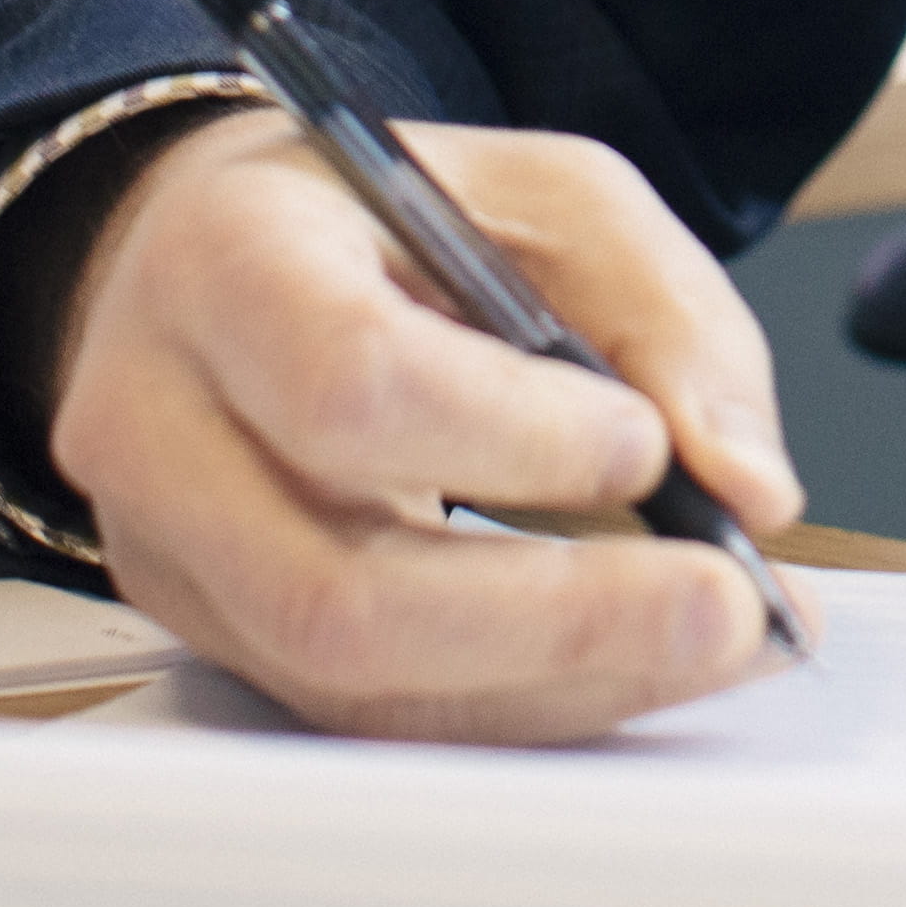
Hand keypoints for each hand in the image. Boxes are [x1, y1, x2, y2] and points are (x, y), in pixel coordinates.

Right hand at [41, 106, 814, 740]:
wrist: (225, 264)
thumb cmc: (390, 222)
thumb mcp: (547, 193)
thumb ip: (663, 311)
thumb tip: (747, 482)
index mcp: (226, 263)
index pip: (346, 383)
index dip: (508, 436)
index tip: (643, 444)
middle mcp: (158, 428)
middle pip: (335, 592)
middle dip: (561, 622)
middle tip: (729, 608)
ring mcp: (174, 559)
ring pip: (358, 686)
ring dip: (564, 684)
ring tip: (717, 639)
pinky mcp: (221, 643)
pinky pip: (374, 712)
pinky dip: (528, 701)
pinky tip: (638, 659)